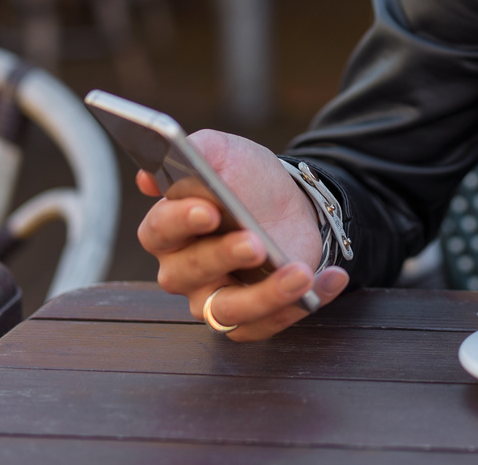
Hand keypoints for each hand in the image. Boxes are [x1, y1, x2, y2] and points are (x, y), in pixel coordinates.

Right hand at [136, 130, 348, 340]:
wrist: (290, 202)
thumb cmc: (247, 180)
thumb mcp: (225, 153)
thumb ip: (194, 154)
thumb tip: (148, 177)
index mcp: (169, 230)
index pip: (159, 231)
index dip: (180, 221)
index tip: (210, 209)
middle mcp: (184, 271)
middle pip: (190, 273)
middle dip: (224, 256)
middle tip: (255, 242)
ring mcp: (216, 299)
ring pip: (228, 311)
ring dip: (265, 295)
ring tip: (298, 273)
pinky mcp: (252, 319)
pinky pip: (271, 323)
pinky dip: (302, 305)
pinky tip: (329, 279)